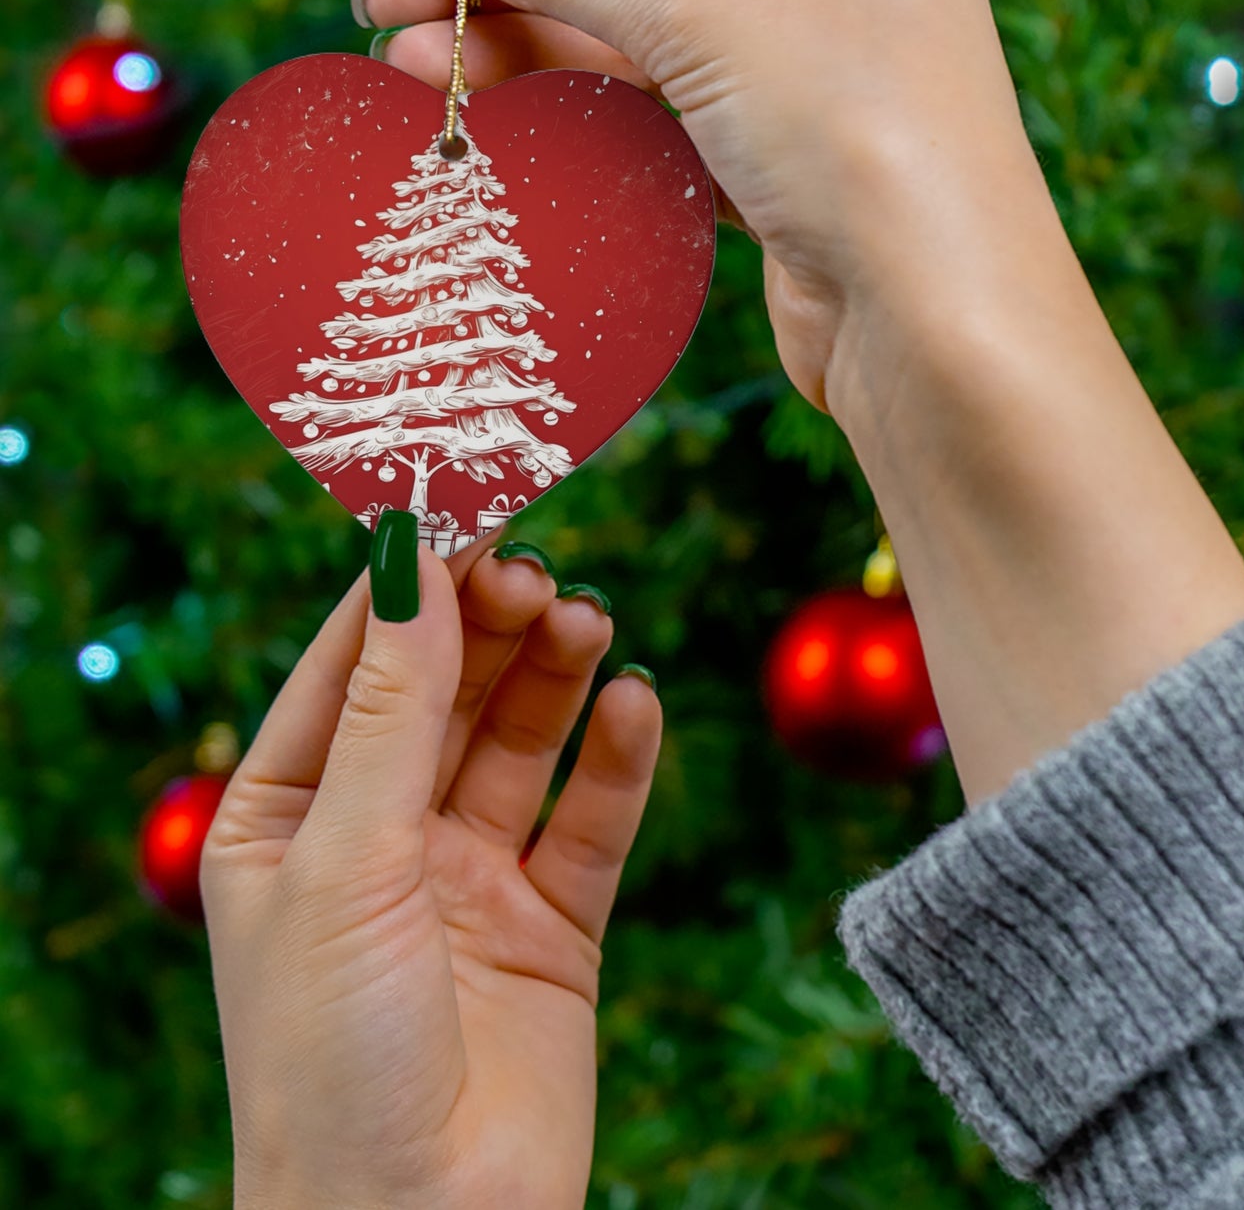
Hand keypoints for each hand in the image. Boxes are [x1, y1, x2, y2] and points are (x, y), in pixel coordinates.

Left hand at [201, 536, 660, 1209]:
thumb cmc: (331, 1058)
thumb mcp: (347, 859)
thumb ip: (391, 706)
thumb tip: (409, 553)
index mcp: (288, 817)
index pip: (351, 664)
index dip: (407, 583)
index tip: (464, 503)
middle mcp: (379, 837)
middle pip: (446, 691)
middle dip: (489, 625)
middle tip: (536, 570)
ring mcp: (468, 878)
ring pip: (521, 742)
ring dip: (555, 676)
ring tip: (588, 622)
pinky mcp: (552, 924)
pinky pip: (591, 820)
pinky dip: (617, 759)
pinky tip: (635, 705)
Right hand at [359, 0, 1057, 419]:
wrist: (936, 326)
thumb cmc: (858, 135)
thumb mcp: (705, 17)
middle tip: (386, 4)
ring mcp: (808, 70)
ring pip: (640, 41)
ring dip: (528, 51)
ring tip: (411, 68)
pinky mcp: (781, 161)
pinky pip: (661, 115)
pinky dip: (583, 114)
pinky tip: (500, 115)